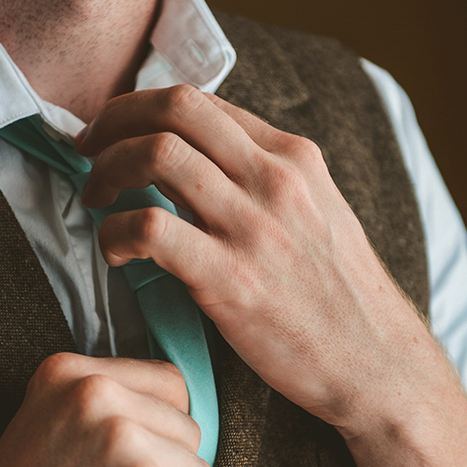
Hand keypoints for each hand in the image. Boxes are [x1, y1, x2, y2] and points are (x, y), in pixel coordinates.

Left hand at [76, 86, 442, 431]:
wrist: (377, 364)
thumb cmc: (340, 296)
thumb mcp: (319, 212)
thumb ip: (267, 179)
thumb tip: (206, 160)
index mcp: (294, 157)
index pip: (202, 102)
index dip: (141, 108)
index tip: (115, 132)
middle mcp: (275, 178)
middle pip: (174, 109)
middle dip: (114, 121)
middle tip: (89, 152)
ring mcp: (253, 226)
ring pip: (156, 155)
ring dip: (107, 171)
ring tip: (96, 200)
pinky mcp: (231, 278)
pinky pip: (150, 228)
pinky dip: (115, 232)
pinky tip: (114, 252)